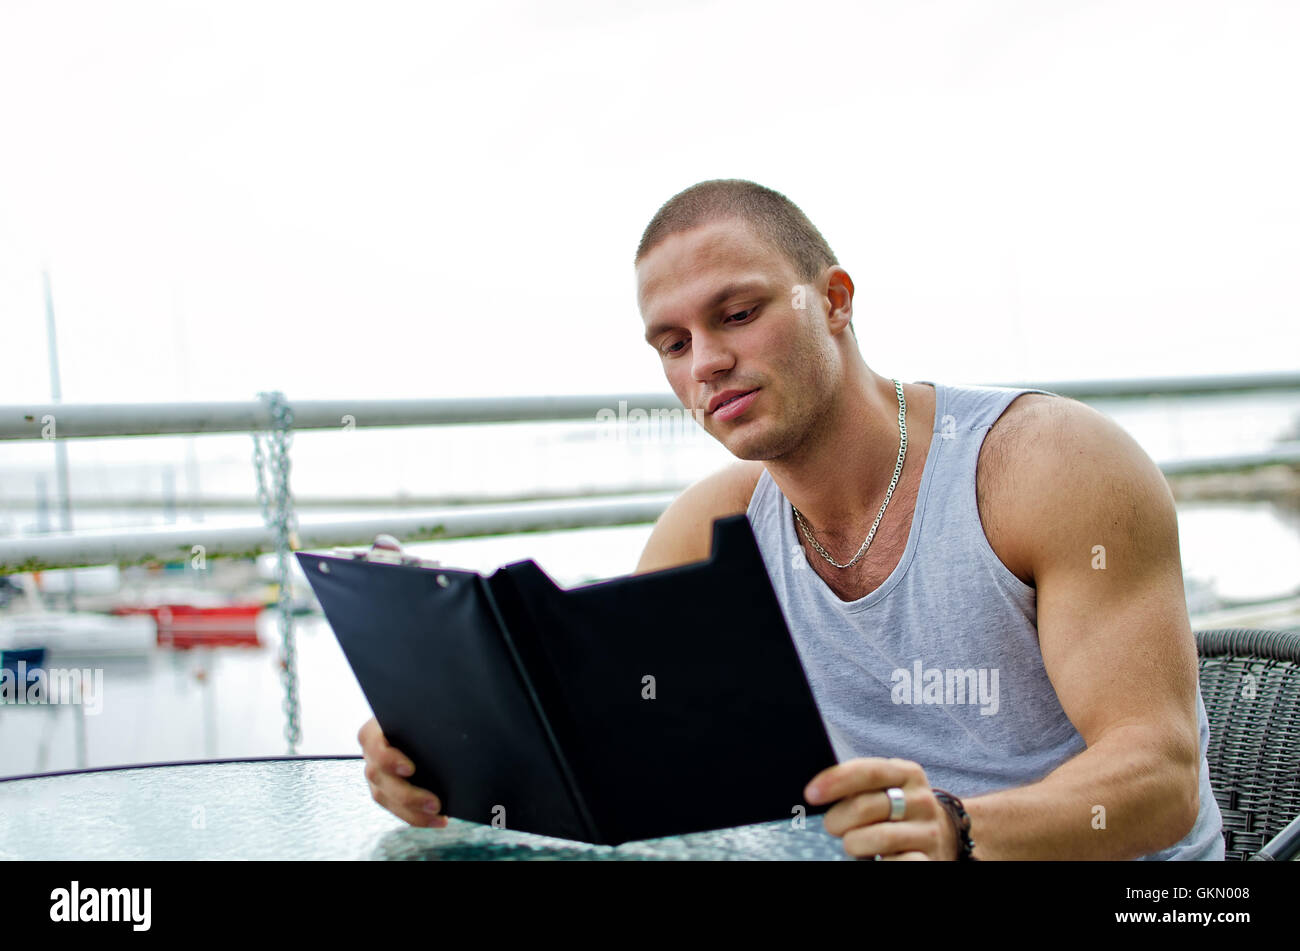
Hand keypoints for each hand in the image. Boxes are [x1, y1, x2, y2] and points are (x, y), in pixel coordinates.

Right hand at [358, 716, 446, 827]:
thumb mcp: (423, 710)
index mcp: (374, 730)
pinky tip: (439, 819)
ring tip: (439, 816)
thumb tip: (455, 719)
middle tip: (436, 803)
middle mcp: (370, 754)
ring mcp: (375, 774)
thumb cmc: (425, 712)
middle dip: (408, 795)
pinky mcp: (385, 790)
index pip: (374, 744)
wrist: (418, 722)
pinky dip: (416, 817)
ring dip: (413, 812)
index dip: (389, 759)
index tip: (411, 769)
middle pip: (380, 778)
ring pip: (386, 798)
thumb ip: (431, 715)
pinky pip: (396, 808)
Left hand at [805, 757, 957, 859]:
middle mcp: (921, 800)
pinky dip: (879, 862)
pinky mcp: (930, 859)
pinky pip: (897, 862)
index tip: (810, 794)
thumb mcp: (885, 788)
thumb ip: (858, 784)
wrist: (943, 836)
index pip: (868, 771)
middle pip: (866, 807)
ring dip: (854, 843)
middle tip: (831, 826)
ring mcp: (928, 831)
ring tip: (851, 843)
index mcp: (907, 773)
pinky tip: (875, 859)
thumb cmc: (896, 809)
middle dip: (838, 819)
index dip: (836, 780)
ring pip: (880, 837)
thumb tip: (816, 791)